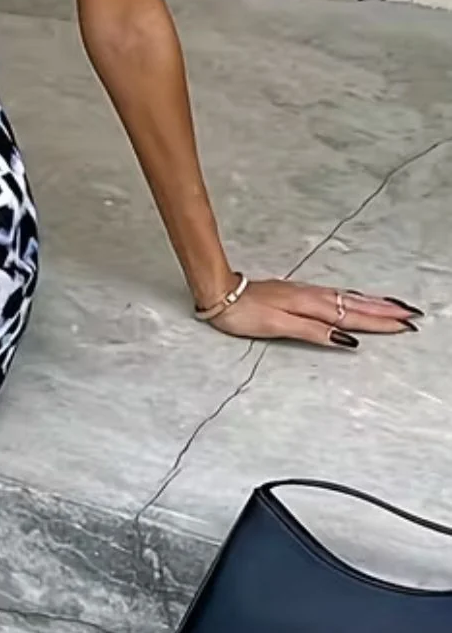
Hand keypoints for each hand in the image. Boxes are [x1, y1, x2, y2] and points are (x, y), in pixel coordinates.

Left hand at [209, 279, 421, 347]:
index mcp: (311, 306)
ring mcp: (307, 294)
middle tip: (412, 316)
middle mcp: (313, 297)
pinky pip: (337, 296)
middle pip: (356, 306)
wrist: (221, 293)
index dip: (379, 323)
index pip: (352, 318)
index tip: (404, 326)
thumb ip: (313, 331)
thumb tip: (346, 340)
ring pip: (349, 299)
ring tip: (396, 307)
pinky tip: (359, 300)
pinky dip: (355, 298)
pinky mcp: (300, 293)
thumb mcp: (277, 326)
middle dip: (385, 311)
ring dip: (374, 303)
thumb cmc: (244, 313)